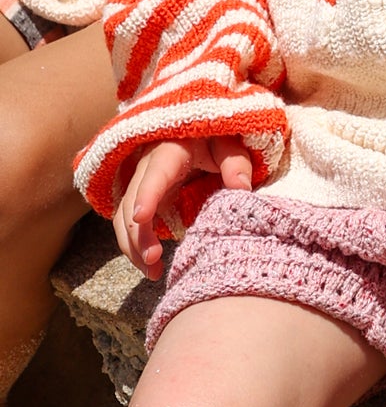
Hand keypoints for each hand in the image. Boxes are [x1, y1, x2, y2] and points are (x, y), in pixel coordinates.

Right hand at [114, 136, 256, 276]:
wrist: (196, 134)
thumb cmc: (213, 139)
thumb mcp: (228, 144)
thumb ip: (235, 162)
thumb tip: (242, 188)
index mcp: (168, 151)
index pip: (154, 174)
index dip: (146, 194)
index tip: (141, 217)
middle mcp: (146, 168)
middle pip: (131, 202)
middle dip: (138, 233)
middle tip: (154, 260)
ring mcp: (139, 185)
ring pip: (123, 217)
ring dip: (132, 246)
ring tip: (152, 272)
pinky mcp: (140, 199)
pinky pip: (128, 223)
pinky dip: (134, 245)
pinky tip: (149, 265)